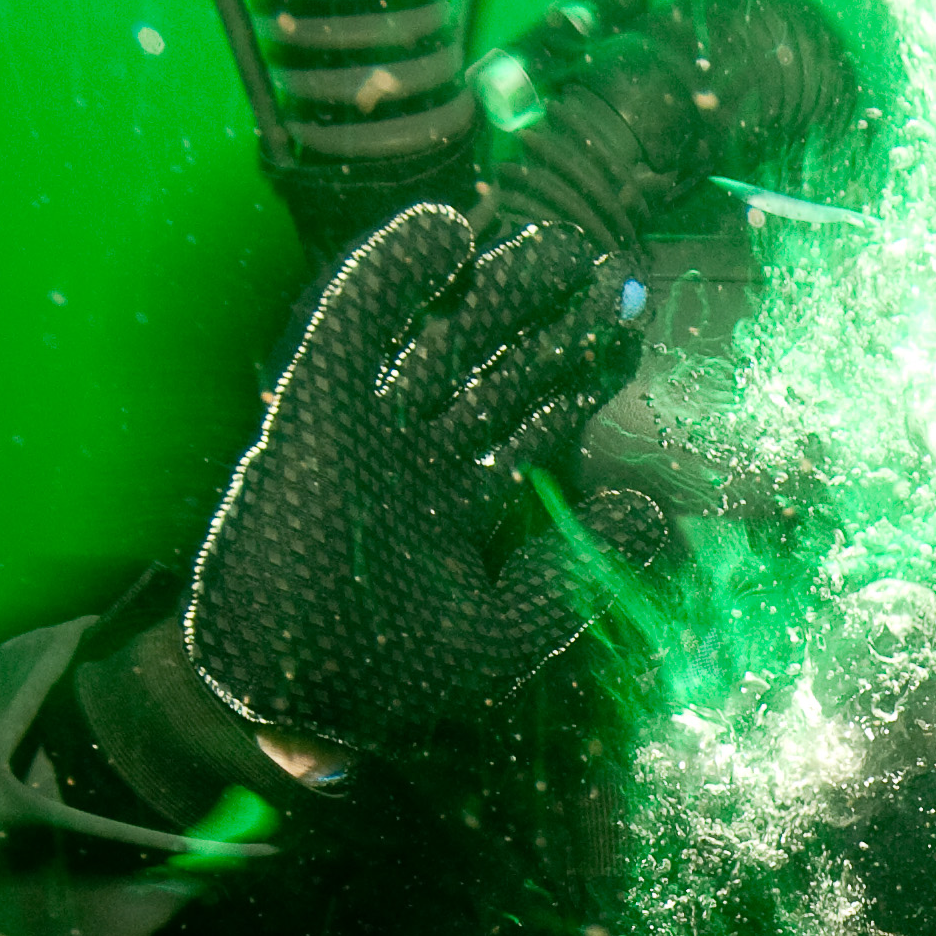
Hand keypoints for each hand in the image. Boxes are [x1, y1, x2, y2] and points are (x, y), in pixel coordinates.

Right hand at [186, 206, 640, 757]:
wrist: (288, 703)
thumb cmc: (389, 683)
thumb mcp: (506, 636)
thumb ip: (577, 576)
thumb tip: (648, 510)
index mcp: (460, 501)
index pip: (534, 421)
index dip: (583, 377)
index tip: (634, 335)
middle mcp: (418, 455)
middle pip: (499, 369)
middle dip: (557, 323)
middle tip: (618, 276)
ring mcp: (368, 430)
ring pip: (441, 339)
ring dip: (497, 287)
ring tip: (563, 245)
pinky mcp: (315, 412)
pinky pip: (353, 331)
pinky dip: (391, 278)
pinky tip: (441, 232)